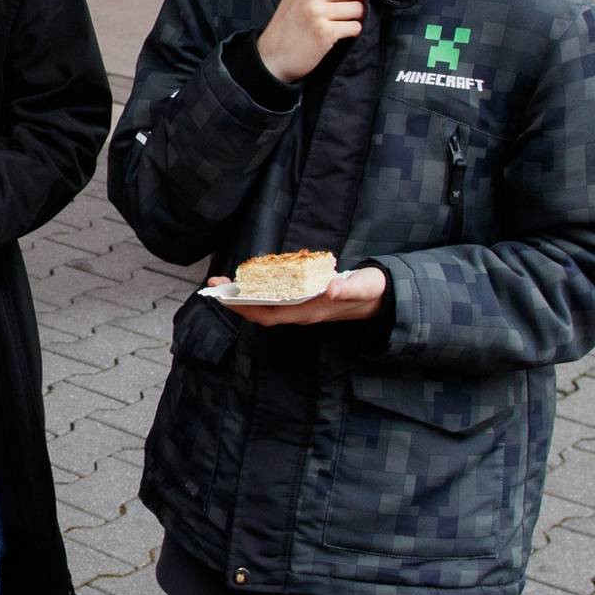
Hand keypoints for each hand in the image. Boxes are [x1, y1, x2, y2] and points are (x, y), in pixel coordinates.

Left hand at [216, 266, 387, 326]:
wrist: (380, 298)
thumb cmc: (370, 291)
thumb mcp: (363, 286)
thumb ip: (348, 288)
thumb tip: (330, 288)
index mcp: (310, 312)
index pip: (270, 314)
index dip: (245, 307)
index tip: (225, 297)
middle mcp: (301, 313)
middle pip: (261, 312)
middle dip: (236, 301)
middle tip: (213, 282)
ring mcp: (300, 308)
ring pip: (265, 306)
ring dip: (244, 296)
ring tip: (223, 281)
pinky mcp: (302, 300)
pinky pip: (274, 299)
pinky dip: (258, 291)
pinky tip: (248, 279)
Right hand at [256, 0, 374, 85]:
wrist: (272, 55)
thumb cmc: (289, 25)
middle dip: (361, 0)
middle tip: (352, 10)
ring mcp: (317, 11)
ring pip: (359, 8)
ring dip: (357, 18)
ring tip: (342, 24)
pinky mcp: (325, 31)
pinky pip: (355, 27)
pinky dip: (352, 32)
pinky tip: (338, 35)